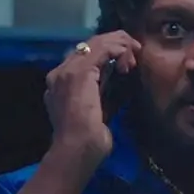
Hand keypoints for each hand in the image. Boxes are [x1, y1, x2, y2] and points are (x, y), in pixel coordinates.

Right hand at [45, 30, 138, 167]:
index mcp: (60, 83)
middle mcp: (60, 73)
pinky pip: (103, 48)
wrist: (75, 150)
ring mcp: (67, 71)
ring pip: (97, 42)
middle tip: (134, 54)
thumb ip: (99, 96)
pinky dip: (119, 50)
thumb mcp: (95, 113)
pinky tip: (128, 62)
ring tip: (133, 57)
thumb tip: (114, 86)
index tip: (125, 65)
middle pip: (89, 45)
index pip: (84, 57)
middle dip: (115, 45)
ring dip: (120, 45)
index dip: (107, 54)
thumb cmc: (86, 142)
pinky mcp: (80, 72)